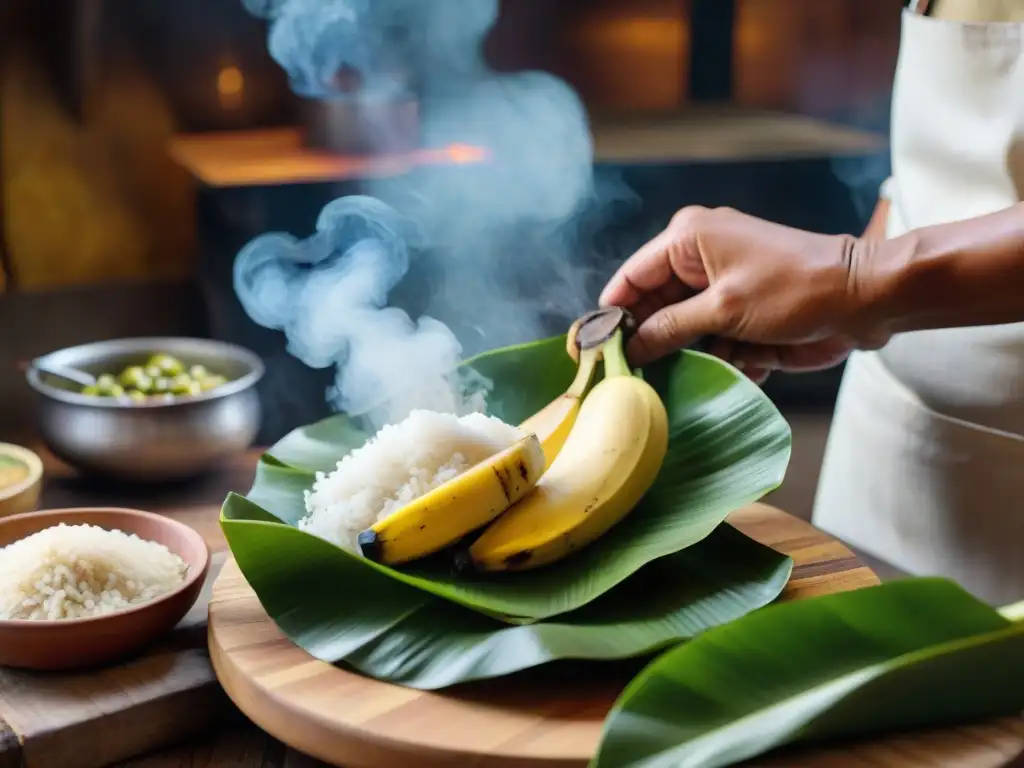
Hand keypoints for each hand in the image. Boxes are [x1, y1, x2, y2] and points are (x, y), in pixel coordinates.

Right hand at [598, 207, 887, 383]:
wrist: (863, 299)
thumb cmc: (793, 289)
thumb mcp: (723, 309)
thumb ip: (669, 328)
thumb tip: (629, 347)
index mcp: (687, 240)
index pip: (629, 278)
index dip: (610, 314)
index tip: (590, 351)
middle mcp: (697, 260)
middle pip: (653, 308)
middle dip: (655, 341)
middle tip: (641, 378)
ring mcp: (720, 288)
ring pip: (683, 332)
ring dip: (697, 354)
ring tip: (715, 365)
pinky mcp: (740, 313)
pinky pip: (714, 342)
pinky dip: (726, 357)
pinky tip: (752, 360)